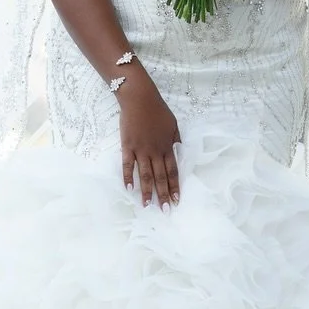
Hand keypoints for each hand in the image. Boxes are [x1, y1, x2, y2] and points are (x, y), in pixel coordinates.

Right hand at [117, 78, 180, 208]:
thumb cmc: (158, 110)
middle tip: (165, 210)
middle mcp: (155, 151)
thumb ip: (176, 140)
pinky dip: (128, 177)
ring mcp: (140, 150)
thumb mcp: (173, 124)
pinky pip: (127, 165)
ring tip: (147, 206)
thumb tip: (180, 152)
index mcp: (167, 146)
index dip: (174, 186)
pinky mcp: (127, 146)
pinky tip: (129, 189)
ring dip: (147, 191)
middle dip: (163, 195)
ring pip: (145, 174)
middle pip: (160, 177)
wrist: (139, 98)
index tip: (176, 200)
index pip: (172, 171)